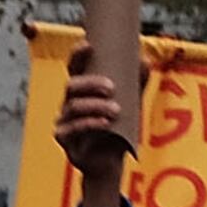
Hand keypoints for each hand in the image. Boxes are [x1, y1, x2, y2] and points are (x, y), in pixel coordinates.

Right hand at [56, 45, 131, 206]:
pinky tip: (104, 123)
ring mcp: (63, 120)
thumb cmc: (118, 130)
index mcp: (82, 91)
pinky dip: (89, 123)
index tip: (89, 45)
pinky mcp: (64, 139)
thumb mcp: (132, 103)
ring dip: (95, 106)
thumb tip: (143, 59)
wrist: (110, 162)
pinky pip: (72, 128)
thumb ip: (137, 81)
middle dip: (90, 83)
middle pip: (71, 85)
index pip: (75, 68)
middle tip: (111, 88)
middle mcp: (69, 102)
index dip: (78, 55)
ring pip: (73, 106)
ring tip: (116, 110)